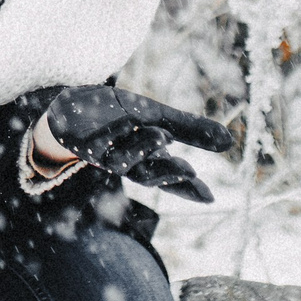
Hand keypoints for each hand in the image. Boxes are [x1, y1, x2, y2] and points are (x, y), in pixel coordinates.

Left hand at [41, 85, 234, 202]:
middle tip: (188, 172)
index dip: (188, 189)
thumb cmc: (114, 114)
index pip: (171, 177)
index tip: (209, 197)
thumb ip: (188, 129)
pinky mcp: (83, 147)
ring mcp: (104, 156)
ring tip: (161, 135)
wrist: (69, 103)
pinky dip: (113, 135)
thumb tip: (230, 143)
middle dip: (168, 175)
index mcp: (146, 158)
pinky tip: (128, 123)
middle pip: (150, 176)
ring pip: (125, 164)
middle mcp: (126, 161)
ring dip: (144, 151)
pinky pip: (98, 146)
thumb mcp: (156, 116)